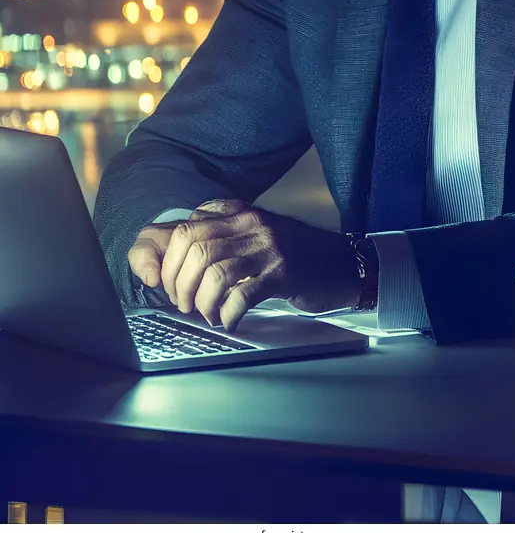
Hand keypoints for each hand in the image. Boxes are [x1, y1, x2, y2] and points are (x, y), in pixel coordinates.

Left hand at [132, 199, 361, 332]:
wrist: (340, 262)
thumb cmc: (286, 256)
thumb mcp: (246, 237)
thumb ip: (207, 241)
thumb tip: (156, 265)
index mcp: (234, 211)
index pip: (184, 229)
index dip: (166, 262)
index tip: (166, 286)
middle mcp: (249, 222)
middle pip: (194, 247)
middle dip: (179, 283)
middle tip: (184, 305)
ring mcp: (267, 246)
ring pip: (215, 271)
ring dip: (202, 301)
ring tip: (208, 314)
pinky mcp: (283, 272)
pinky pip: (243, 294)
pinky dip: (229, 314)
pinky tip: (231, 321)